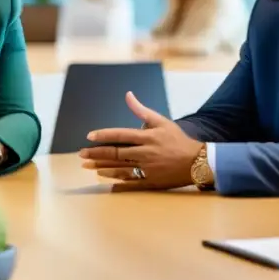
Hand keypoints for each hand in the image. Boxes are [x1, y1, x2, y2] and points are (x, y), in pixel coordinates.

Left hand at [78, 91, 201, 189]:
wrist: (197, 161)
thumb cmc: (178, 139)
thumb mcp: (161, 121)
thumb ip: (141, 110)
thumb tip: (128, 95)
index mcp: (146, 137)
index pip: (120, 135)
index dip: (103, 135)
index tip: (89, 136)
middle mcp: (145, 153)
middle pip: (116, 153)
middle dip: (96, 154)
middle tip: (82, 155)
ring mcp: (147, 169)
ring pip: (120, 169)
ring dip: (102, 168)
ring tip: (88, 167)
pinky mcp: (151, 182)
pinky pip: (132, 184)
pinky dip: (119, 184)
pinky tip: (106, 183)